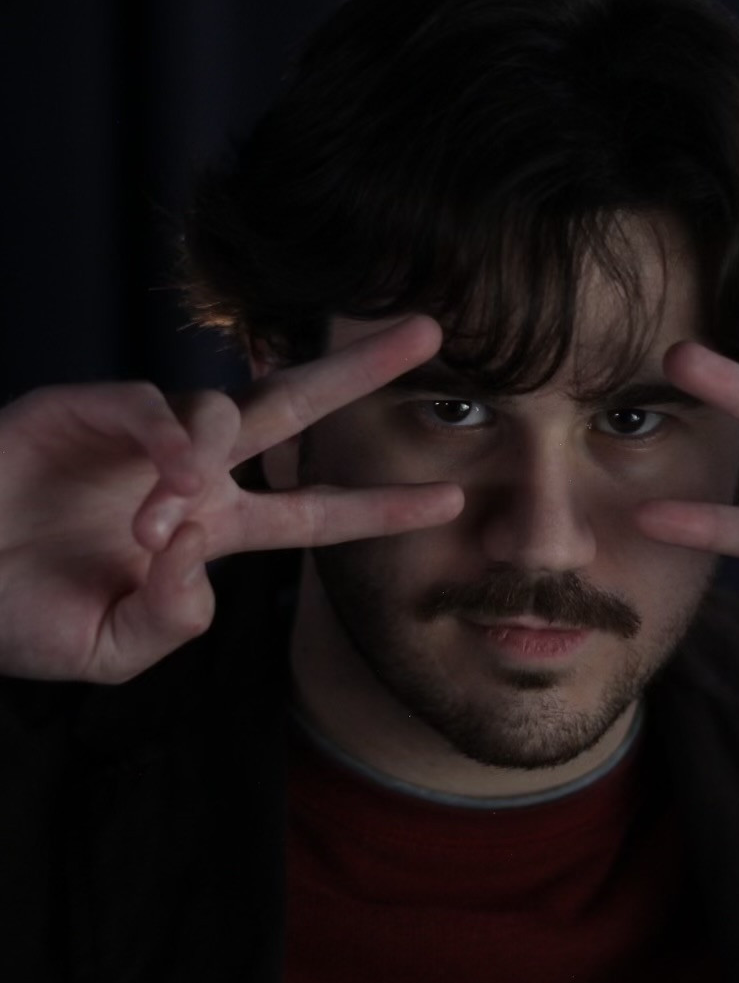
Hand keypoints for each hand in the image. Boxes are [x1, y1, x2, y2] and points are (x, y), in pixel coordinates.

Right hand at [0, 317, 462, 683]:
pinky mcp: (85, 407)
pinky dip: (163, 441)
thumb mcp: (108, 652)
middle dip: (359, 373)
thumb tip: (201, 557)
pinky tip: (156, 485)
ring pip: (218, 411)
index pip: (311, 514)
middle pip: (292, 414)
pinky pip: (149, 406)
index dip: (379, 508)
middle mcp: (187, 475)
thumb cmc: (17, 614)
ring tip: (148, 528)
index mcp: (205, 531)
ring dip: (201, 467)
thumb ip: (169, 623)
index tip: (450, 500)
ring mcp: (139, 437)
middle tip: (427, 330)